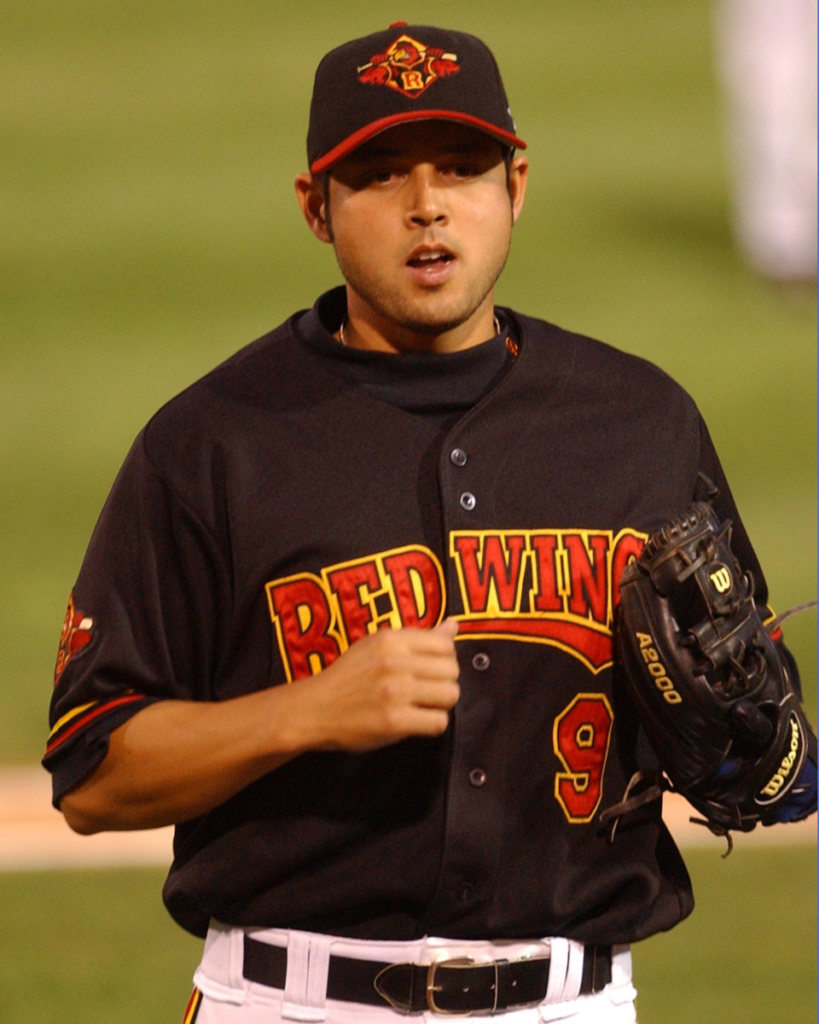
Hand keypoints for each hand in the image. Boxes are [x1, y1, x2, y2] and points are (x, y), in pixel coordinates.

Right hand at [291, 619, 460, 751]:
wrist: (314, 709)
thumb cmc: (347, 677)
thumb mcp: (377, 646)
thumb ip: (417, 638)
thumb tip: (453, 625)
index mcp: (391, 639)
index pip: (445, 644)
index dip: (443, 660)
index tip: (430, 671)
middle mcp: (395, 662)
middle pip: (451, 671)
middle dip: (444, 683)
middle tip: (426, 692)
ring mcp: (395, 692)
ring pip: (450, 695)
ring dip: (440, 704)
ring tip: (422, 706)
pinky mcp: (394, 721)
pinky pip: (438, 722)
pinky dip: (431, 725)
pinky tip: (416, 722)